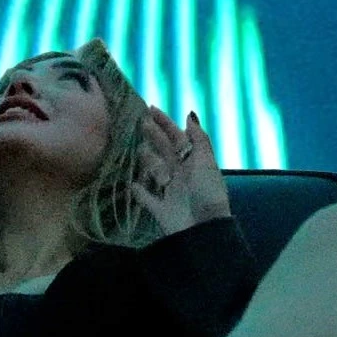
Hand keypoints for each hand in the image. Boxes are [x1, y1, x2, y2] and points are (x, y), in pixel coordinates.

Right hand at [132, 109, 232, 234]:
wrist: (203, 227)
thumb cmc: (206, 192)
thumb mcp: (206, 162)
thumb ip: (198, 139)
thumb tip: (189, 115)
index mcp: (193, 161)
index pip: (177, 137)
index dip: (165, 123)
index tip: (151, 109)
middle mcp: (181, 173)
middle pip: (164, 150)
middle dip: (153, 136)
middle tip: (139, 121)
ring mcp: (170, 191)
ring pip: (154, 170)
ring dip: (146, 160)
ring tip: (135, 148)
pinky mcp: (160, 209)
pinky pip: (146, 198)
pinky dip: (139, 191)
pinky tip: (129, 182)